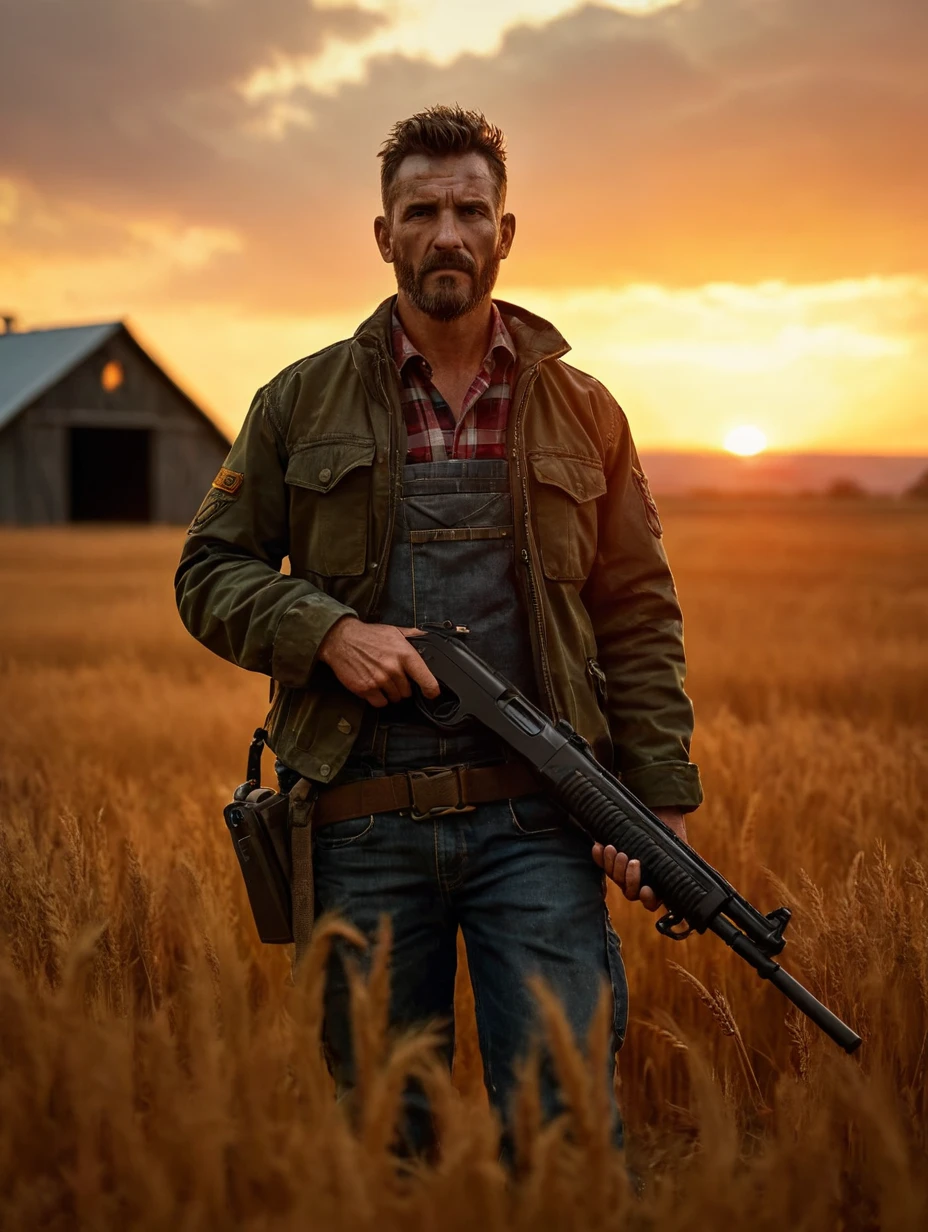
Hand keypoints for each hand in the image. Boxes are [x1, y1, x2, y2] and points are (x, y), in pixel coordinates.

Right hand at [317, 617, 440, 707]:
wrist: (341, 639)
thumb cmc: (369, 636)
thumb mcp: (394, 631)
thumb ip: (413, 636)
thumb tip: (428, 638)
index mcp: (405, 654)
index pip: (426, 679)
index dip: (431, 690)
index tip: (432, 693)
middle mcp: (393, 668)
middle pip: (408, 692)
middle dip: (403, 686)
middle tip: (393, 676)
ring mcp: (379, 680)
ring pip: (395, 698)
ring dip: (390, 693)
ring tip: (381, 679)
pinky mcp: (365, 689)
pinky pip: (380, 703)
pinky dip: (378, 698)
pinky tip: (374, 687)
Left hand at [592, 807, 687, 912]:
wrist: (656, 826)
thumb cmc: (669, 841)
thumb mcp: (675, 850)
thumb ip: (676, 860)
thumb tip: (684, 864)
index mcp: (657, 887)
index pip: (651, 902)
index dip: (648, 899)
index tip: (646, 889)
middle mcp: (639, 885)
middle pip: (630, 891)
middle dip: (628, 876)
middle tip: (630, 859)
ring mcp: (623, 876)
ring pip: (616, 879)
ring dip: (613, 865)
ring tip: (613, 849)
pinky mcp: (611, 864)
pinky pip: (602, 865)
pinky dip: (599, 857)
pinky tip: (598, 846)